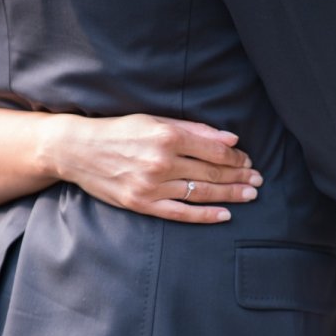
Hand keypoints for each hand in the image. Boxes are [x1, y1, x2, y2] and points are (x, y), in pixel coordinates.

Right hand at [45, 114, 261, 222]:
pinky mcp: (142, 203)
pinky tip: (226, 215)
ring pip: (201, 192)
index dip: (236, 157)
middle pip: (212, 172)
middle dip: (240, 176)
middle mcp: (161, 161)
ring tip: (251, 194)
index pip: (214, 149)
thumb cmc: (119, 131)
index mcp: (166, 136)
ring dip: (231, 194)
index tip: (248, 160)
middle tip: (259, 179)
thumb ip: (194, 129)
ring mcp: (152, 185)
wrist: (76, 150)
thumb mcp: (155, 120)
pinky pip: (181, 213)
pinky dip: (206, 215)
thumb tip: (230, 138)